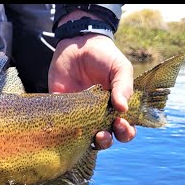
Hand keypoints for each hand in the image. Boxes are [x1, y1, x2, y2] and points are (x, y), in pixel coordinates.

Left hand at [48, 12, 135, 149]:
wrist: (77, 43)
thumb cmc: (103, 56)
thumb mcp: (119, 68)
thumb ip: (123, 86)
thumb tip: (123, 108)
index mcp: (116, 108)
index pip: (123, 129)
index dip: (125, 132)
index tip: (120, 122)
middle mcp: (97, 115)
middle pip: (104, 139)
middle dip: (106, 141)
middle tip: (103, 132)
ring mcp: (78, 114)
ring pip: (83, 137)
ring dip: (87, 141)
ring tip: (90, 134)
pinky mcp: (60, 109)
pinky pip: (60, 125)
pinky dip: (63, 130)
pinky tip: (66, 127)